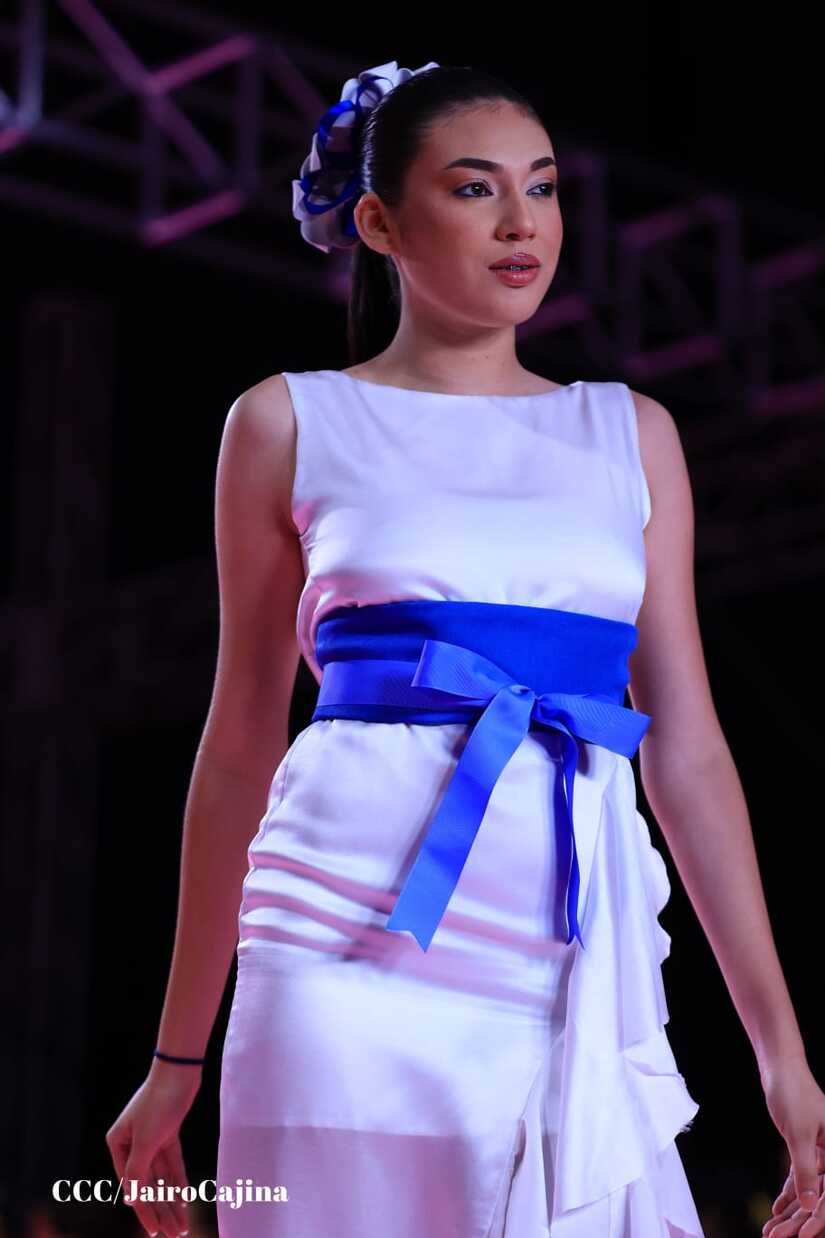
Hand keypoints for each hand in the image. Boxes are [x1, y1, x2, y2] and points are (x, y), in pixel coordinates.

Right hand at [106, 1060, 201, 1237]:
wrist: (179, 1071)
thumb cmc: (157, 1103)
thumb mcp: (145, 1141)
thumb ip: (137, 1171)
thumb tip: (131, 1199)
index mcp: (117, 1144)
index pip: (132, 1186)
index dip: (144, 1210)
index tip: (155, 1231)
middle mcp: (131, 1143)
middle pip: (148, 1185)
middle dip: (162, 1211)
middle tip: (174, 1234)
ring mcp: (151, 1138)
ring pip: (162, 1177)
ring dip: (172, 1200)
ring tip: (182, 1225)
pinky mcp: (168, 1133)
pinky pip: (173, 1164)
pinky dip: (178, 1181)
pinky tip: (185, 1200)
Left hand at [761, 1056, 824, 1236]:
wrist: (781, 1068)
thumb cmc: (793, 1094)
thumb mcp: (798, 1134)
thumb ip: (805, 1170)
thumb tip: (810, 1205)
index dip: (821, 1218)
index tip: (805, 1236)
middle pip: (823, 1196)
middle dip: (803, 1220)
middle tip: (779, 1237)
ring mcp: (824, 1153)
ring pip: (811, 1190)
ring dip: (794, 1211)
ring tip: (773, 1230)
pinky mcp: (809, 1149)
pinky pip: (802, 1178)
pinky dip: (790, 1193)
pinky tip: (778, 1211)